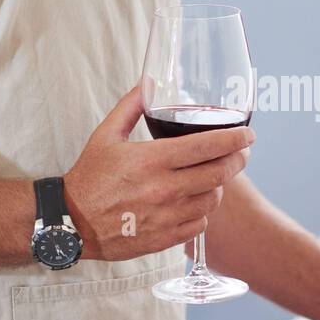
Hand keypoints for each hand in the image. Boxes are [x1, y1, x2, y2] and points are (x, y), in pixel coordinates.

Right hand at [64, 85, 253, 260]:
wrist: (70, 222)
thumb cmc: (89, 177)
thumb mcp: (105, 135)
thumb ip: (131, 106)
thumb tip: (149, 81)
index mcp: (152, 160)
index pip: (207, 147)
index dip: (234, 139)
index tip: (248, 136)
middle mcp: (163, 189)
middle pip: (219, 173)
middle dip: (238, 160)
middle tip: (243, 153)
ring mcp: (166, 216)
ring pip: (212, 199)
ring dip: (219, 186)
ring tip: (215, 176)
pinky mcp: (164, 238)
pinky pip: (199, 224)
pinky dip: (203, 211)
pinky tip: (195, 202)